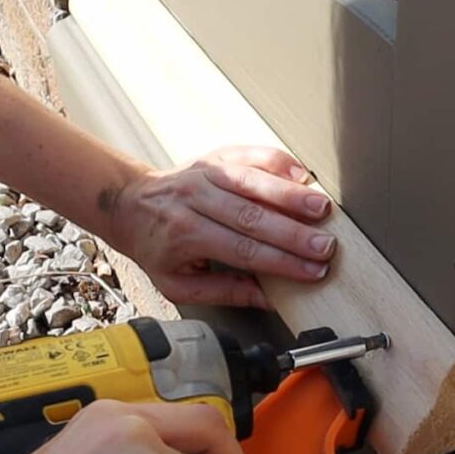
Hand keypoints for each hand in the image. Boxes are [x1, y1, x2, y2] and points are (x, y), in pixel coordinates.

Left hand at [108, 147, 336, 308]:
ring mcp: (207, 174)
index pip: (243, 250)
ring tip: (322, 209)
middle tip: (326, 245)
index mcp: (186, 234)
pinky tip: (301, 174)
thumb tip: (270, 299)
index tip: (312, 271)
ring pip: (254, 183)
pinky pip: (250, 155)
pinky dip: (278, 162)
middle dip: (294, 233)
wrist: (129, 203)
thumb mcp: (179, 283)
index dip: (281, 262)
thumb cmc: (156, 246)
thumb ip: (226, 291)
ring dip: (291, 196)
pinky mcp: (217, 156)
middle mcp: (196, 199)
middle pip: (253, 217)